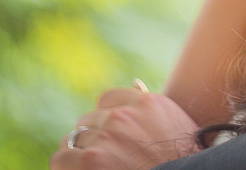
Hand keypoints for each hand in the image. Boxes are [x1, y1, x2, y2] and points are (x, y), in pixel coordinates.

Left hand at [51, 81, 200, 169]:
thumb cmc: (183, 161)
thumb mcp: (175, 125)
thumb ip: (152, 108)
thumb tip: (134, 84)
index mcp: (146, 104)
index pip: (107, 100)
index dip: (107, 121)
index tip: (111, 138)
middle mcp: (123, 116)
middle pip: (88, 120)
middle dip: (94, 139)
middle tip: (105, 160)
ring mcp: (105, 138)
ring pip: (73, 139)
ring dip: (79, 154)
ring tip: (93, 169)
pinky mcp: (90, 160)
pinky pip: (61, 158)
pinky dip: (67, 168)